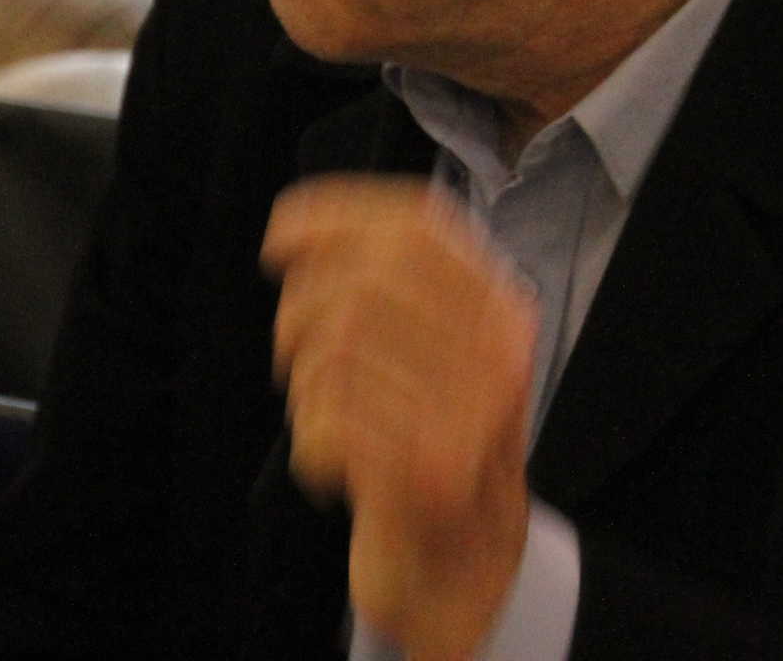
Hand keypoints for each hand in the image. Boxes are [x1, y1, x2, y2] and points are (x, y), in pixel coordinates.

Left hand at [262, 177, 537, 660]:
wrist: (467, 568)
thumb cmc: (428, 446)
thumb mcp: (433, 353)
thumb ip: (391, 290)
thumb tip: (296, 228)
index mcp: (501, 313)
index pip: (420, 226)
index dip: (340, 214)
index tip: (281, 232)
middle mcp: (495, 355)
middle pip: (366, 282)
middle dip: (303, 311)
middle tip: (292, 355)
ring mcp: (466, 416)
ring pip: (338, 350)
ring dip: (305, 388)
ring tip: (322, 417)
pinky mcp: (425, 476)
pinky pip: (328, 421)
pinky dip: (310, 445)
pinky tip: (332, 467)